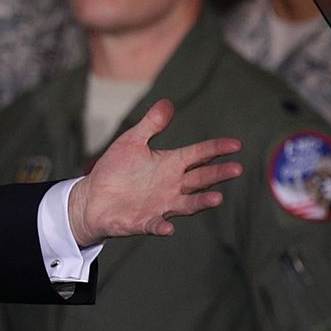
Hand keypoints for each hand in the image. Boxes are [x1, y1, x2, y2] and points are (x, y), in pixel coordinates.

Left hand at [67, 99, 242, 247]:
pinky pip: (156, 225)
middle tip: (237, 168)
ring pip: (188, 204)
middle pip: (201, 178)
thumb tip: (167, 102)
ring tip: (217, 198)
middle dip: (218, 174)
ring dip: (202, 202)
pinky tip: (168, 227)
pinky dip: (162, 226)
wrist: (93, 197)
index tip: (236, 144)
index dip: (217, 149)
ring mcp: (162, 205)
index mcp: (172, 164)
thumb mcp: (132, 142)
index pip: (200, 154)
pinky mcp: (146, 221)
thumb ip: (151, 124)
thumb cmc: (115, 169)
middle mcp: (173, 185)